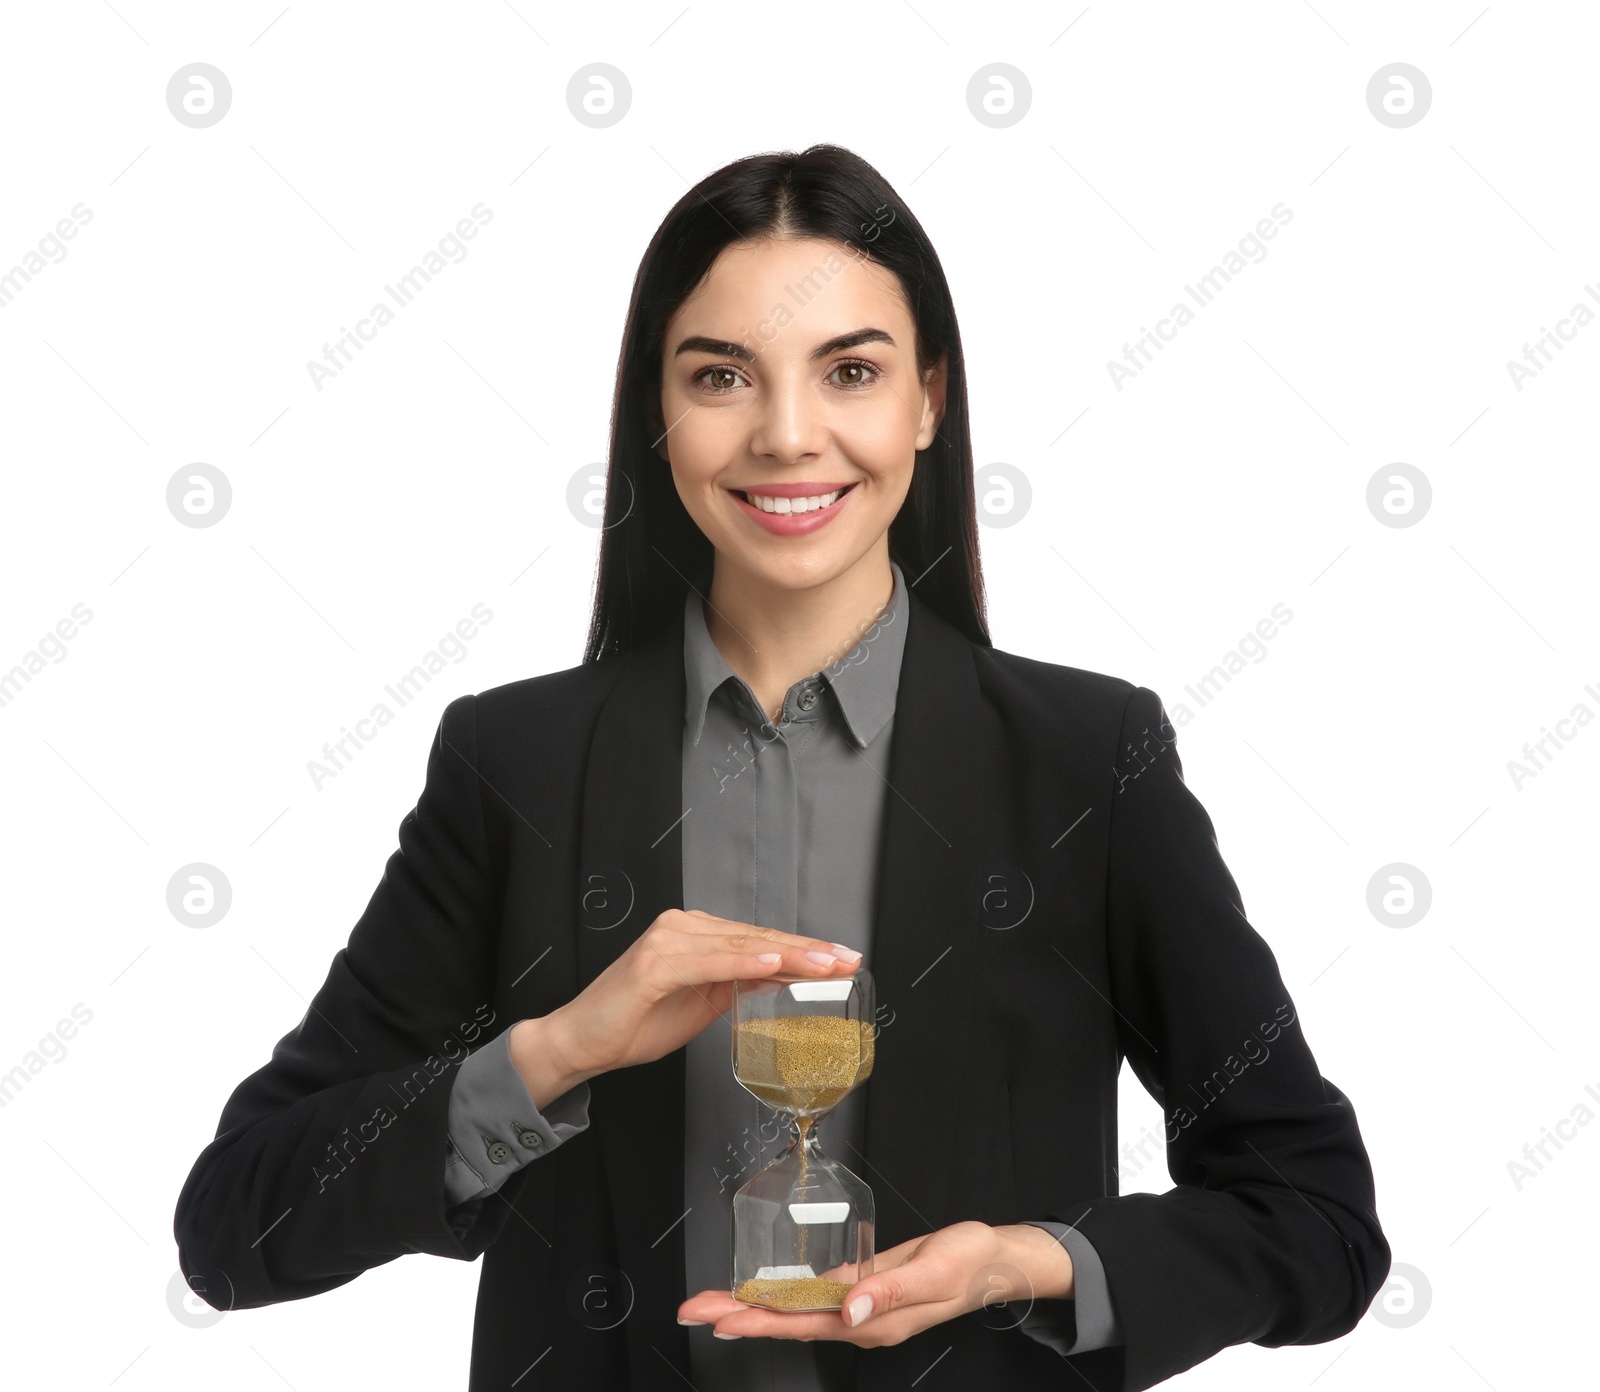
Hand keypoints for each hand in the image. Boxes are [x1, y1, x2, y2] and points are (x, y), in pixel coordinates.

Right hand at [541, 909, 861, 1079]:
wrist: (581, 1041)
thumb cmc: (634, 1024)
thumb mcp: (700, 1005)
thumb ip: (734, 987)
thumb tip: (777, 982)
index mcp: (696, 935)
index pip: (760, 940)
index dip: (804, 950)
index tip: (842, 959)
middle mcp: (683, 928)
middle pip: (758, 939)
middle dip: (808, 950)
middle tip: (847, 959)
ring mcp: (669, 941)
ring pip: (742, 946)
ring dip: (788, 955)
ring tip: (825, 964)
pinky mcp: (655, 962)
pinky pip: (710, 962)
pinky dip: (744, 963)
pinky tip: (773, 966)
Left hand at [676, 1220, 1073, 1346]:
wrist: (993, 1258)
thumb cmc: (968, 1262)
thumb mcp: (934, 1272)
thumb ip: (890, 1291)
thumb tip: (848, 1309)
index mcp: (872, 1322)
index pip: (803, 1325)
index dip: (758, 1322)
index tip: (720, 1318)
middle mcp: (859, 1320)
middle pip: (788, 1322)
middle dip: (739, 1315)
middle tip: (694, 1308)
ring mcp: (859, 1307)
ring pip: (796, 1310)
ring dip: (753, 1306)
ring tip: (713, 1301)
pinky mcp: (863, 1288)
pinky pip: (813, 1297)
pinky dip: (782, 1295)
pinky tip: (761, 1292)